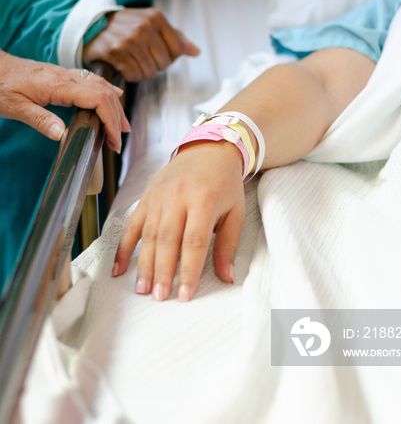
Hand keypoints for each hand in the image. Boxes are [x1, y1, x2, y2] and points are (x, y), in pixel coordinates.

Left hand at [0, 51, 129, 151]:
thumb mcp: (15, 107)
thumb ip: (41, 120)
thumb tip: (63, 135)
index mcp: (58, 85)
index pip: (97, 100)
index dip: (110, 120)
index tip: (113, 139)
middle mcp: (66, 76)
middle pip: (105, 94)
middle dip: (117, 117)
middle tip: (118, 141)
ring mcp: (65, 74)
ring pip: (101, 86)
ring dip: (115, 105)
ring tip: (121, 125)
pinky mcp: (61, 75)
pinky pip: (91, 81)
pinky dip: (107, 90)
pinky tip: (113, 95)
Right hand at [83, 8, 199, 81]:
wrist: (91, 25)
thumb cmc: (126, 26)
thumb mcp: (151, 24)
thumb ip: (175, 37)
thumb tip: (196, 52)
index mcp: (157, 18)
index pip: (178, 49)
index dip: (169, 56)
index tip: (156, 51)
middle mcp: (145, 27)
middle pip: (165, 63)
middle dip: (155, 65)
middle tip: (141, 56)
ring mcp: (130, 39)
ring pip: (150, 72)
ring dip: (141, 71)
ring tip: (131, 59)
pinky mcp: (116, 52)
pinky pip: (134, 76)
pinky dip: (130, 75)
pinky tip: (122, 64)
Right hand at [113, 141, 245, 300]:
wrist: (208, 150)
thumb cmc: (224, 183)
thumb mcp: (235, 211)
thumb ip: (228, 245)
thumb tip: (227, 277)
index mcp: (204, 199)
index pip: (194, 241)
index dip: (189, 270)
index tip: (185, 295)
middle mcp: (178, 196)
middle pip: (168, 239)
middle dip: (163, 271)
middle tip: (159, 296)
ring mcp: (159, 196)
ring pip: (149, 234)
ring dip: (144, 264)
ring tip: (143, 289)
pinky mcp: (146, 196)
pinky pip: (132, 224)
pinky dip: (124, 247)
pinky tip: (119, 269)